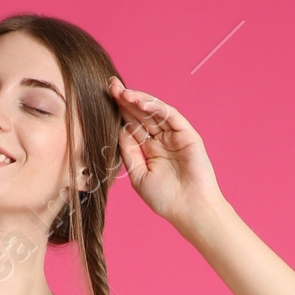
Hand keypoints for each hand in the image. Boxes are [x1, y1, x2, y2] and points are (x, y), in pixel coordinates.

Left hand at [109, 79, 224, 232]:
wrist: (190, 210)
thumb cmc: (165, 199)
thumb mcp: (138, 175)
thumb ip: (129, 151)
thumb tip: (120, 129)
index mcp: (148, 150)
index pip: (132, 125)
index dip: (119, 111)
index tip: (104, 97)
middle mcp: (161, 140)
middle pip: (141, 115)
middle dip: (126, 100)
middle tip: (110, 85)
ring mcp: (174, 136)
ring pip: (154, 112)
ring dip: (138, 100)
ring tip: (122, 92)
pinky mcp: (187, 134)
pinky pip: (170, 115)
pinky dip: (156, 107)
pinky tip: (141, 102)